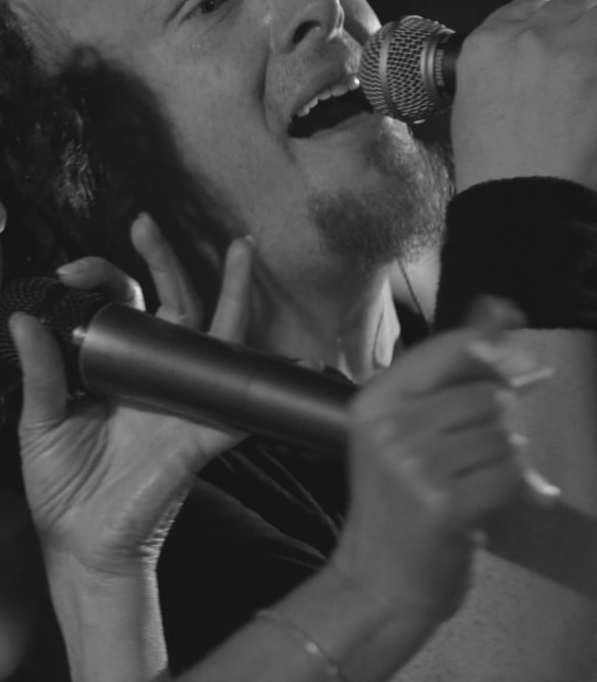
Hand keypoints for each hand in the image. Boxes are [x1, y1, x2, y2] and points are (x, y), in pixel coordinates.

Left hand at [12, 214, 251, 577]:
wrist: (82, 545)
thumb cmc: (62, 487)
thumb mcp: (41, 421)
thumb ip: (41, 372)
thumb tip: (23, 320)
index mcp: (115, 365)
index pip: (118, 304)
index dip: (98, 278)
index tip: (67, 273)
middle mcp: (153, 373)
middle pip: (171, 305)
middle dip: (163, 261)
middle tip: (144, 223)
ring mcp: (181, 398)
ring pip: (215, 335)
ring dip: (234, 292)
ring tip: (242, 247)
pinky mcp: (201, 432)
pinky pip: (233, 396)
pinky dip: (249, 370)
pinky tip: (264, 341)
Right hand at [329, 295, 548, 625]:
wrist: (379, 580)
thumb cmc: (398, 504)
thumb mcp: (404, 430)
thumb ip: (450, 374)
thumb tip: (497, 313)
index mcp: (375, 401)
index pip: (446, 351)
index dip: (491, 344)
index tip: (518, 341)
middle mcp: (389, 426)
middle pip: (486, 394)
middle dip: (499, 422)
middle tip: (478, 452)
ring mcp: (414, 465)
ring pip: (503, 435)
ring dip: (506, 460)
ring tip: (475, 482)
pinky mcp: (444, 504)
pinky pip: (511, 474)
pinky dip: (516, 491)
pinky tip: (488, 503)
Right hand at [451, 0, 596, 191]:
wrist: (522, 200)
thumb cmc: (494, 166)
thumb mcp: (472, 106)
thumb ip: (500, 70)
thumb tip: (527, 66)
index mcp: (487, 46)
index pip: (527, 6)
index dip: (548, 23)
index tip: (557, 38)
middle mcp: (530, 38)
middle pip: (575, 3)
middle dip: (583, 25)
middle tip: (586, 59)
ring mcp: (576, 50)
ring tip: (595, 75)